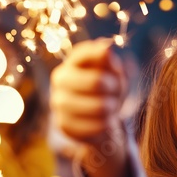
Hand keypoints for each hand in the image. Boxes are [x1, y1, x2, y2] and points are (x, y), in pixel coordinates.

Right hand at [50, 39, 130, 176]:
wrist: (97, 116)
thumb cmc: (106, 89)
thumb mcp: (112, 72)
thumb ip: (109, 61)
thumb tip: (105, 49)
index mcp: (72, 62)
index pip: (85, 54)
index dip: (105, 60)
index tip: (116, 67)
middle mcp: (60, 80)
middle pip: (96, 82)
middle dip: (114, 88)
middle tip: (117, 92)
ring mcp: (58, 103)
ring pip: (98, 107)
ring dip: (111, 108)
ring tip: (112, 107)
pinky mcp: (63, 124)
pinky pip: (92, 126)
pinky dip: (105, 124)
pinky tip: (106, 121)